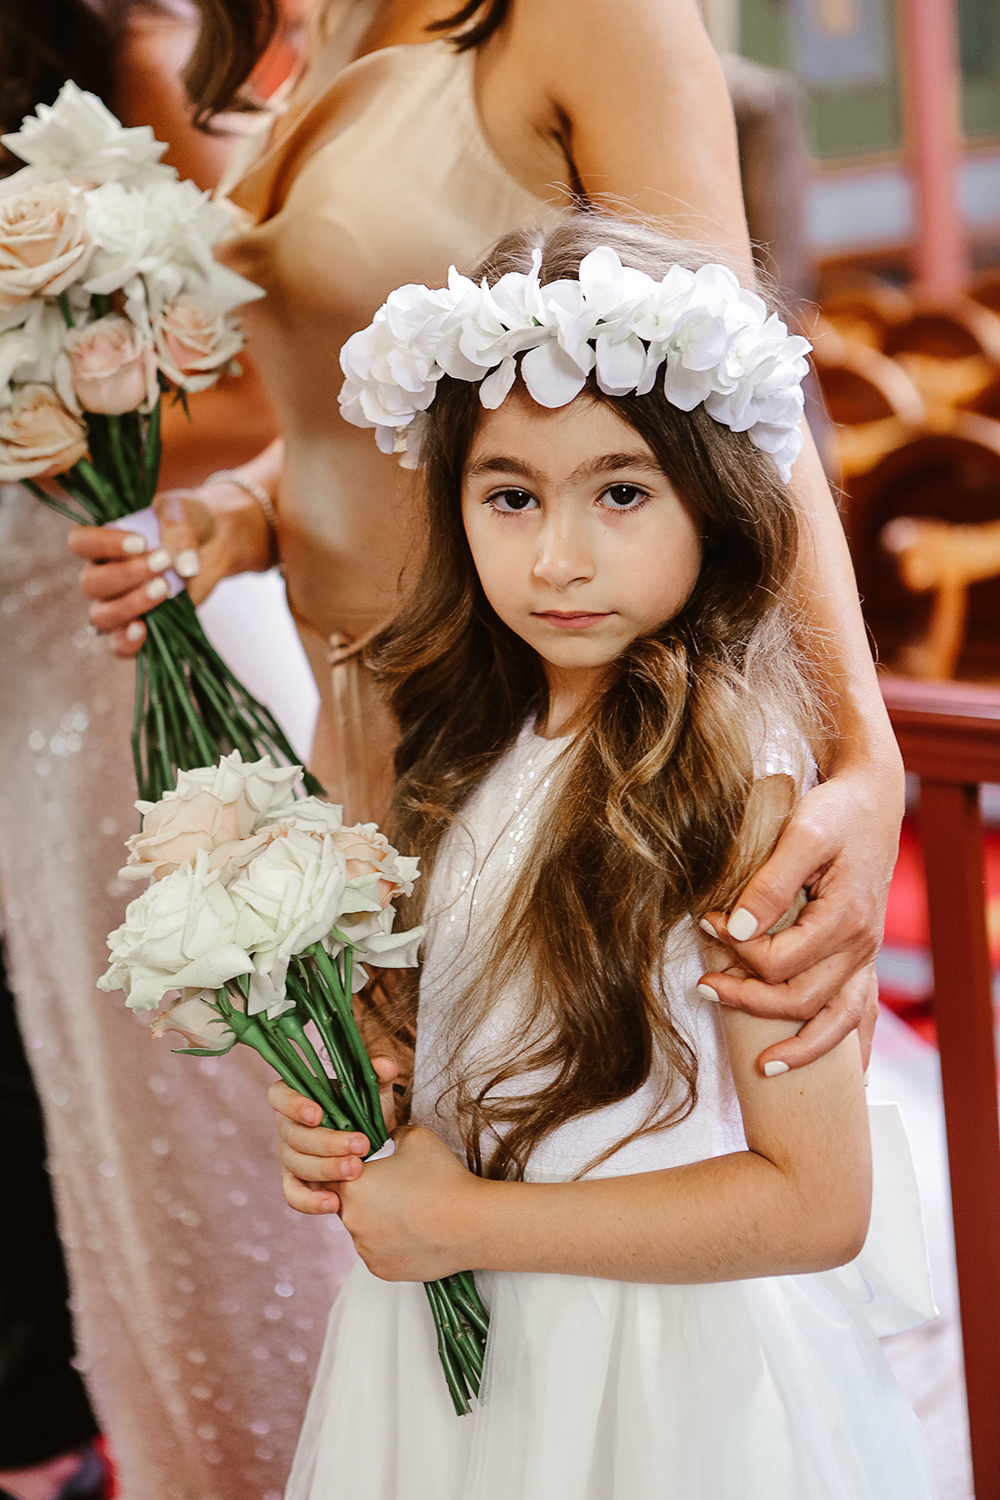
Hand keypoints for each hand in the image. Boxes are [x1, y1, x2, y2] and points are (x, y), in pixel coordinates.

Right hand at [68, 480, 272, 657]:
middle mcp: (103, 573)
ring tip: (164, 589)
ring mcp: (118, 603)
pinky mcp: (138, 626)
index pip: (81, 543)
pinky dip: (127, 643)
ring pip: (102, 615)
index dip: (104, 544)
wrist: (213, 545)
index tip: (141, 542)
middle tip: (163, 562)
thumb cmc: (190, 524)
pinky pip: (118, 645)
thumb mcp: (186, 513)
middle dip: (127, 575)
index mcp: (104, 541)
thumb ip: (179, 529)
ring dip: (129, 605)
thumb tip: (185, 568)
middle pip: (91, 583)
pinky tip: (143, 630)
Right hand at [269, 1055, 401, 1215]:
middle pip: (294, 1136)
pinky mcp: (296, 1184)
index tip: (317, 1114)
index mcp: (298, 1096)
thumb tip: (385, 1066)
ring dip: (326, 1169)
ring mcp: (289, 1157)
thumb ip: (378, 1073)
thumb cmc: (365, 1112)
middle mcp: (287, 1126)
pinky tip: (334, 1203)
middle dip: (328, 1142)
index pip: (279, 1095)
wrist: (373, 1146)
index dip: (292, 1105)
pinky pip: (294, 1196)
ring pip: (297, 1165)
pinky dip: (311, 1202)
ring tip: (357, 1170)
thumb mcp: (374, 1090)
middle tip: (361, 1145)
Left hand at [338, 1125, 476, 1282]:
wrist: (471, 1224)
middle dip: (367, 1196)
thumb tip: (385, 1141)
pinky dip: (392, 1244)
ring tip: (411, 1212)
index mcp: (352, 1186)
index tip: (373, 1169)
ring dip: (378, 1222)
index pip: (334, 1175)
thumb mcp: (415, 1137)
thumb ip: (390, 1136)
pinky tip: (415, 1232)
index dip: (353, 1170)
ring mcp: (365, 1249)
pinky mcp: (381, 1270)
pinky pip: (379, 1253)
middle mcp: (351, 1221)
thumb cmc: (443, 1178)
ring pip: (364, 1230)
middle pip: (349, 1204)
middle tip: (396, 1190)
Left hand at [698, 763, 900, 1072]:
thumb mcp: (802, 833)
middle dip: (749, 1001)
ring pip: (836, 1021)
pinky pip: (860, 1015)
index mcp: (845, 918)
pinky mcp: (862, 957)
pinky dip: (846, 1047)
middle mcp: (861, 946)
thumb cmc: (835, 812)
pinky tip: (837, 1073)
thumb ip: (770, 883)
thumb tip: (735, 929)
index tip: (706, 923)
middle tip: (703, 986)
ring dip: (800, 1048)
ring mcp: (865, 956)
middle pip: (802, 1000)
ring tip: (763, 1068)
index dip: (737, 953)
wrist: (871, 801)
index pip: (781, 961)